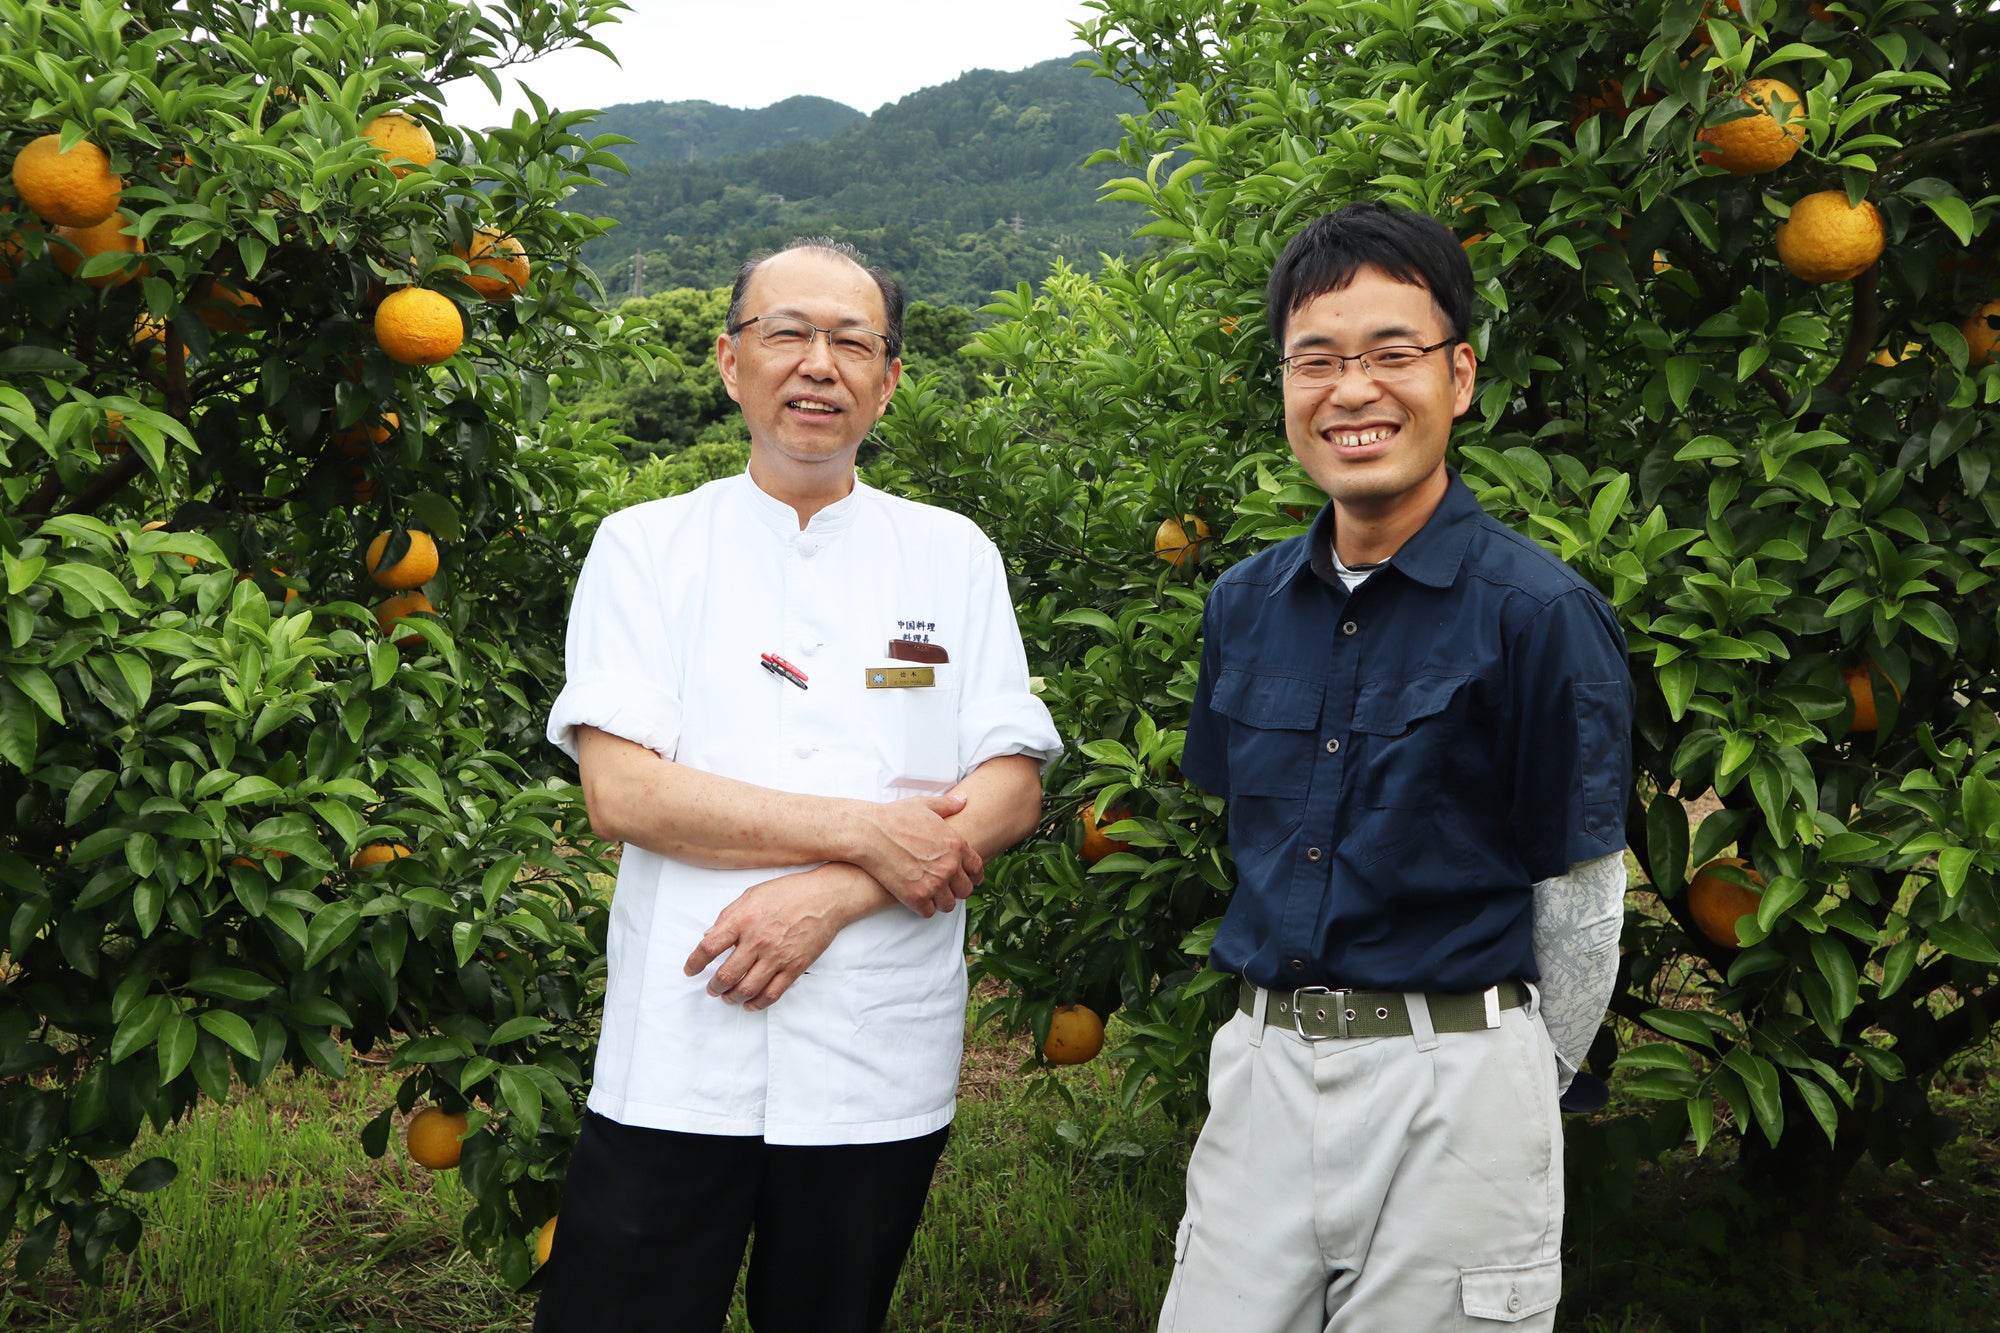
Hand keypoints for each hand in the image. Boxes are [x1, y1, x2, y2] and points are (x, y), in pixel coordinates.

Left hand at [683, 866, 881, 1010]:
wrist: (825, 897)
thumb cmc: (788, 892)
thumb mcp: (751, 895)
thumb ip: (728, 916)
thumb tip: (709, 936)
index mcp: (744, 919)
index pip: (709, 947)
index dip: (695, 962)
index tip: (690, 970)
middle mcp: (758, 940)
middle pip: (726, 975)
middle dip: (714, 987)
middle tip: (711, 988)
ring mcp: (777, 956)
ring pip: (747, 989)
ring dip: (732, 998)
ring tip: (727, 997)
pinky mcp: (794, 967)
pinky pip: (772, 993)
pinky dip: (756, 1004)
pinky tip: (749, 1004)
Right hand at [850, 792, 982, 917]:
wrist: (869, 833)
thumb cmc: (895, 817)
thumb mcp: (924, 805)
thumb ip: (948, 804)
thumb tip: (964, 799)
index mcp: (956, 844)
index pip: (977, 868)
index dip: (974, 875)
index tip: (969, 879)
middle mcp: (949, 866)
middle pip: (966, 890)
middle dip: (957, 890)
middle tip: (947, 888)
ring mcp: (934, 883)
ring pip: (949, 905)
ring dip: (941, 901)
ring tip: (932, 895)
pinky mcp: (915, 896)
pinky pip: (929, 912)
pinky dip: (924, 908)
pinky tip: (917, 900)